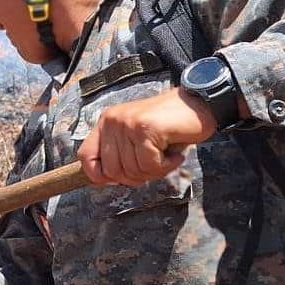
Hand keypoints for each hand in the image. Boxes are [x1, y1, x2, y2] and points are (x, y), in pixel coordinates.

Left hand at [78, 87, 217, 186]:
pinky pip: (150, 166)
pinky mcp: (145, 129)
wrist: (198, 104)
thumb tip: (104, 180)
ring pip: (133, 171)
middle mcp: (113, 121)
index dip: (99, 175)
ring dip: (155, 171)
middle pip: (112, 171)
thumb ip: (119, 155)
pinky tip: (174, 154)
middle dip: (136, 177)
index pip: (85, 156)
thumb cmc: (169, 125)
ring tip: (166, 154)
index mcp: (106, 122)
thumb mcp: (136, 138)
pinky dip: (166, 166)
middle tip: (155, 164)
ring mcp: (128, 124)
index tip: (120, 179)